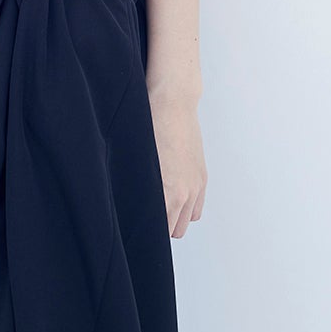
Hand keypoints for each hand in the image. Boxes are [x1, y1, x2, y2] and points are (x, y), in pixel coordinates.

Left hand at [147, 89, 207, 237]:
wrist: (173, 100)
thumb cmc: (149, 123)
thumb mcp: (137, 159)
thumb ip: (136, 188)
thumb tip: (128, 204)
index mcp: (168, 192)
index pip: (159, 231)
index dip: (145, 230)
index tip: (135, 225)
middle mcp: (186, 193)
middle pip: (174, 231)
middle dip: (160, 227)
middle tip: (143, 214)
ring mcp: (196, 184)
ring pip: (187, 221)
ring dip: (175, 218)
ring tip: (158, 205)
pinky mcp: (202, 175)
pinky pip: (197, 207)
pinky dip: (187, 208)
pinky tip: (173, 196)